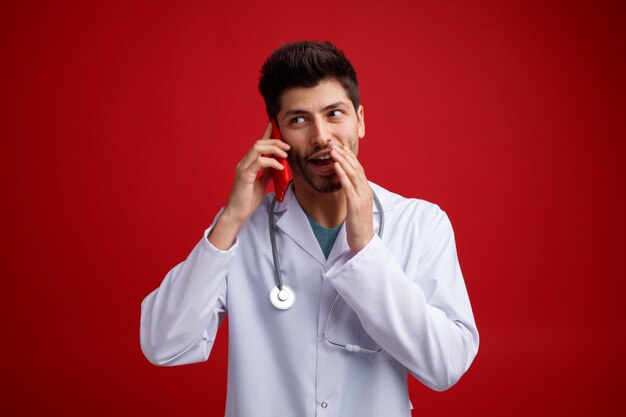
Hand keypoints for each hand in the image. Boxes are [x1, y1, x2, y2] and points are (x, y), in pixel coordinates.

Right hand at [208, 123, 289, 248]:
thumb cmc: (247, 200)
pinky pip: (259, 162)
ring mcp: (243, 168)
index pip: (258, 145)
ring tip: (285, 155)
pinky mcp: (245, 175)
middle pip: (259, 143)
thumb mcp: (261, 183)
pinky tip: (279, 166)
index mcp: (248, 164)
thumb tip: (277, 165)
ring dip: (273, 149)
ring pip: (257, 149)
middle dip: (275, 141)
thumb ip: (267, 173)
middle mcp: (244, 163)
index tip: (274, 126)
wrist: (237, 213)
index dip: (266, 134)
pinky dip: (271, 162)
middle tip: (287, 147)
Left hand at [330, 144, 373, 251]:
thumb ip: (354, 194)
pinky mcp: (355, 205)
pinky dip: (342, 175)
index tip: (343, 149)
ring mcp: (362, 198)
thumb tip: (347, 184)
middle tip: (335, 146)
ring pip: (353, 174)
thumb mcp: (357, 206)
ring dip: (343, 161)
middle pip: (357, 169)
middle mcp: (366, 192)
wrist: (364, 241)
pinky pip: (348, 187)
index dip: (351, 158)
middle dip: (346, 156)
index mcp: (367, 191)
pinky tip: (336, 167)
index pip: (360, 170)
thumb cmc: (359, 225)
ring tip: (334, 152)